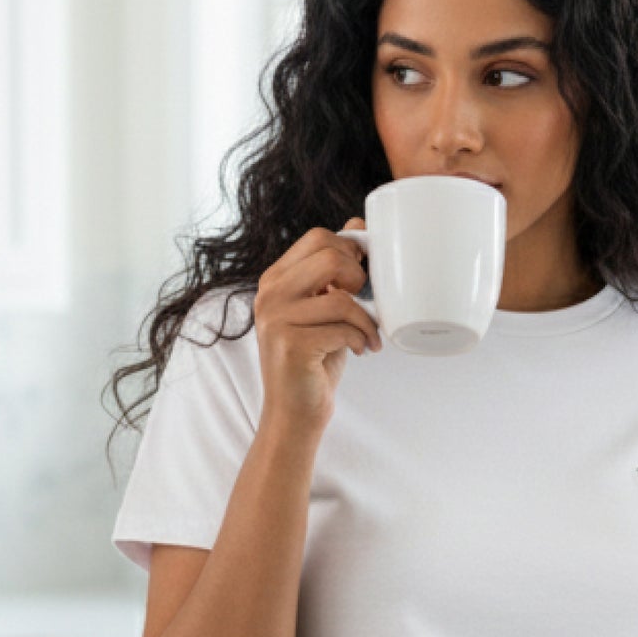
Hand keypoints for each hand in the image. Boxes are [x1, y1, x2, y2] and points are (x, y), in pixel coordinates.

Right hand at [252, 219, 380, 428]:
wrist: (294, 411)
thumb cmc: (313, 359)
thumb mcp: (323, 308)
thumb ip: (332, 271)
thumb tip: (356, 225)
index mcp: (275, 279)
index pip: (318, 238)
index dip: (350, 250)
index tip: (361, 276)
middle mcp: (270, 294)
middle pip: (329, 256)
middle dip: (359, 278)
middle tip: (364, 304)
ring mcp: (276, 320)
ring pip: (342, 297)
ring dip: (367, 319)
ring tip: (368, 335)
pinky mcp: (291, 345)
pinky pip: (343, 328)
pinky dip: (361, 339)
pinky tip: (360, 350)